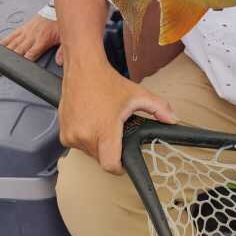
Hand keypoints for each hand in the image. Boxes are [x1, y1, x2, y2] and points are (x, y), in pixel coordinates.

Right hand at [0, 14, 62, 75]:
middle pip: (17, 52)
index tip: (17, 70)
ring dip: (3, 54)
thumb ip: (62, 51)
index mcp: (42, 40)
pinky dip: (4, 42)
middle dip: (8, 62)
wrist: (57, 8)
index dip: (24, 63)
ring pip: (12, 44)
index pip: (30, 55)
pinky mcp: (23, 27)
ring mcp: (26, 32)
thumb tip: (60, 62)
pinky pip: (11, 35)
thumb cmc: (60, 23)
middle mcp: (32, 36)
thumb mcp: (65, 38)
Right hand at [59, 57, 176, 174]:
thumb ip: (159, 108)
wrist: (83, 69)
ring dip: (97, 143)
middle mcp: (85, 136)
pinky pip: (77, 145)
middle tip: (115, 131)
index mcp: (104, 130)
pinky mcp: (63, 134)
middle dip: (110, 149)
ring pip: (89, 152)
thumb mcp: (137, 94)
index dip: (119, 167)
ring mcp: (71, 135)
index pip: (110, 165)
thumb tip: (173, 119)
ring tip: (102, 122)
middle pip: (101, 158)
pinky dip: (85, 138)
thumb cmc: (107, 82)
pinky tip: (90, 121)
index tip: (123, 163)